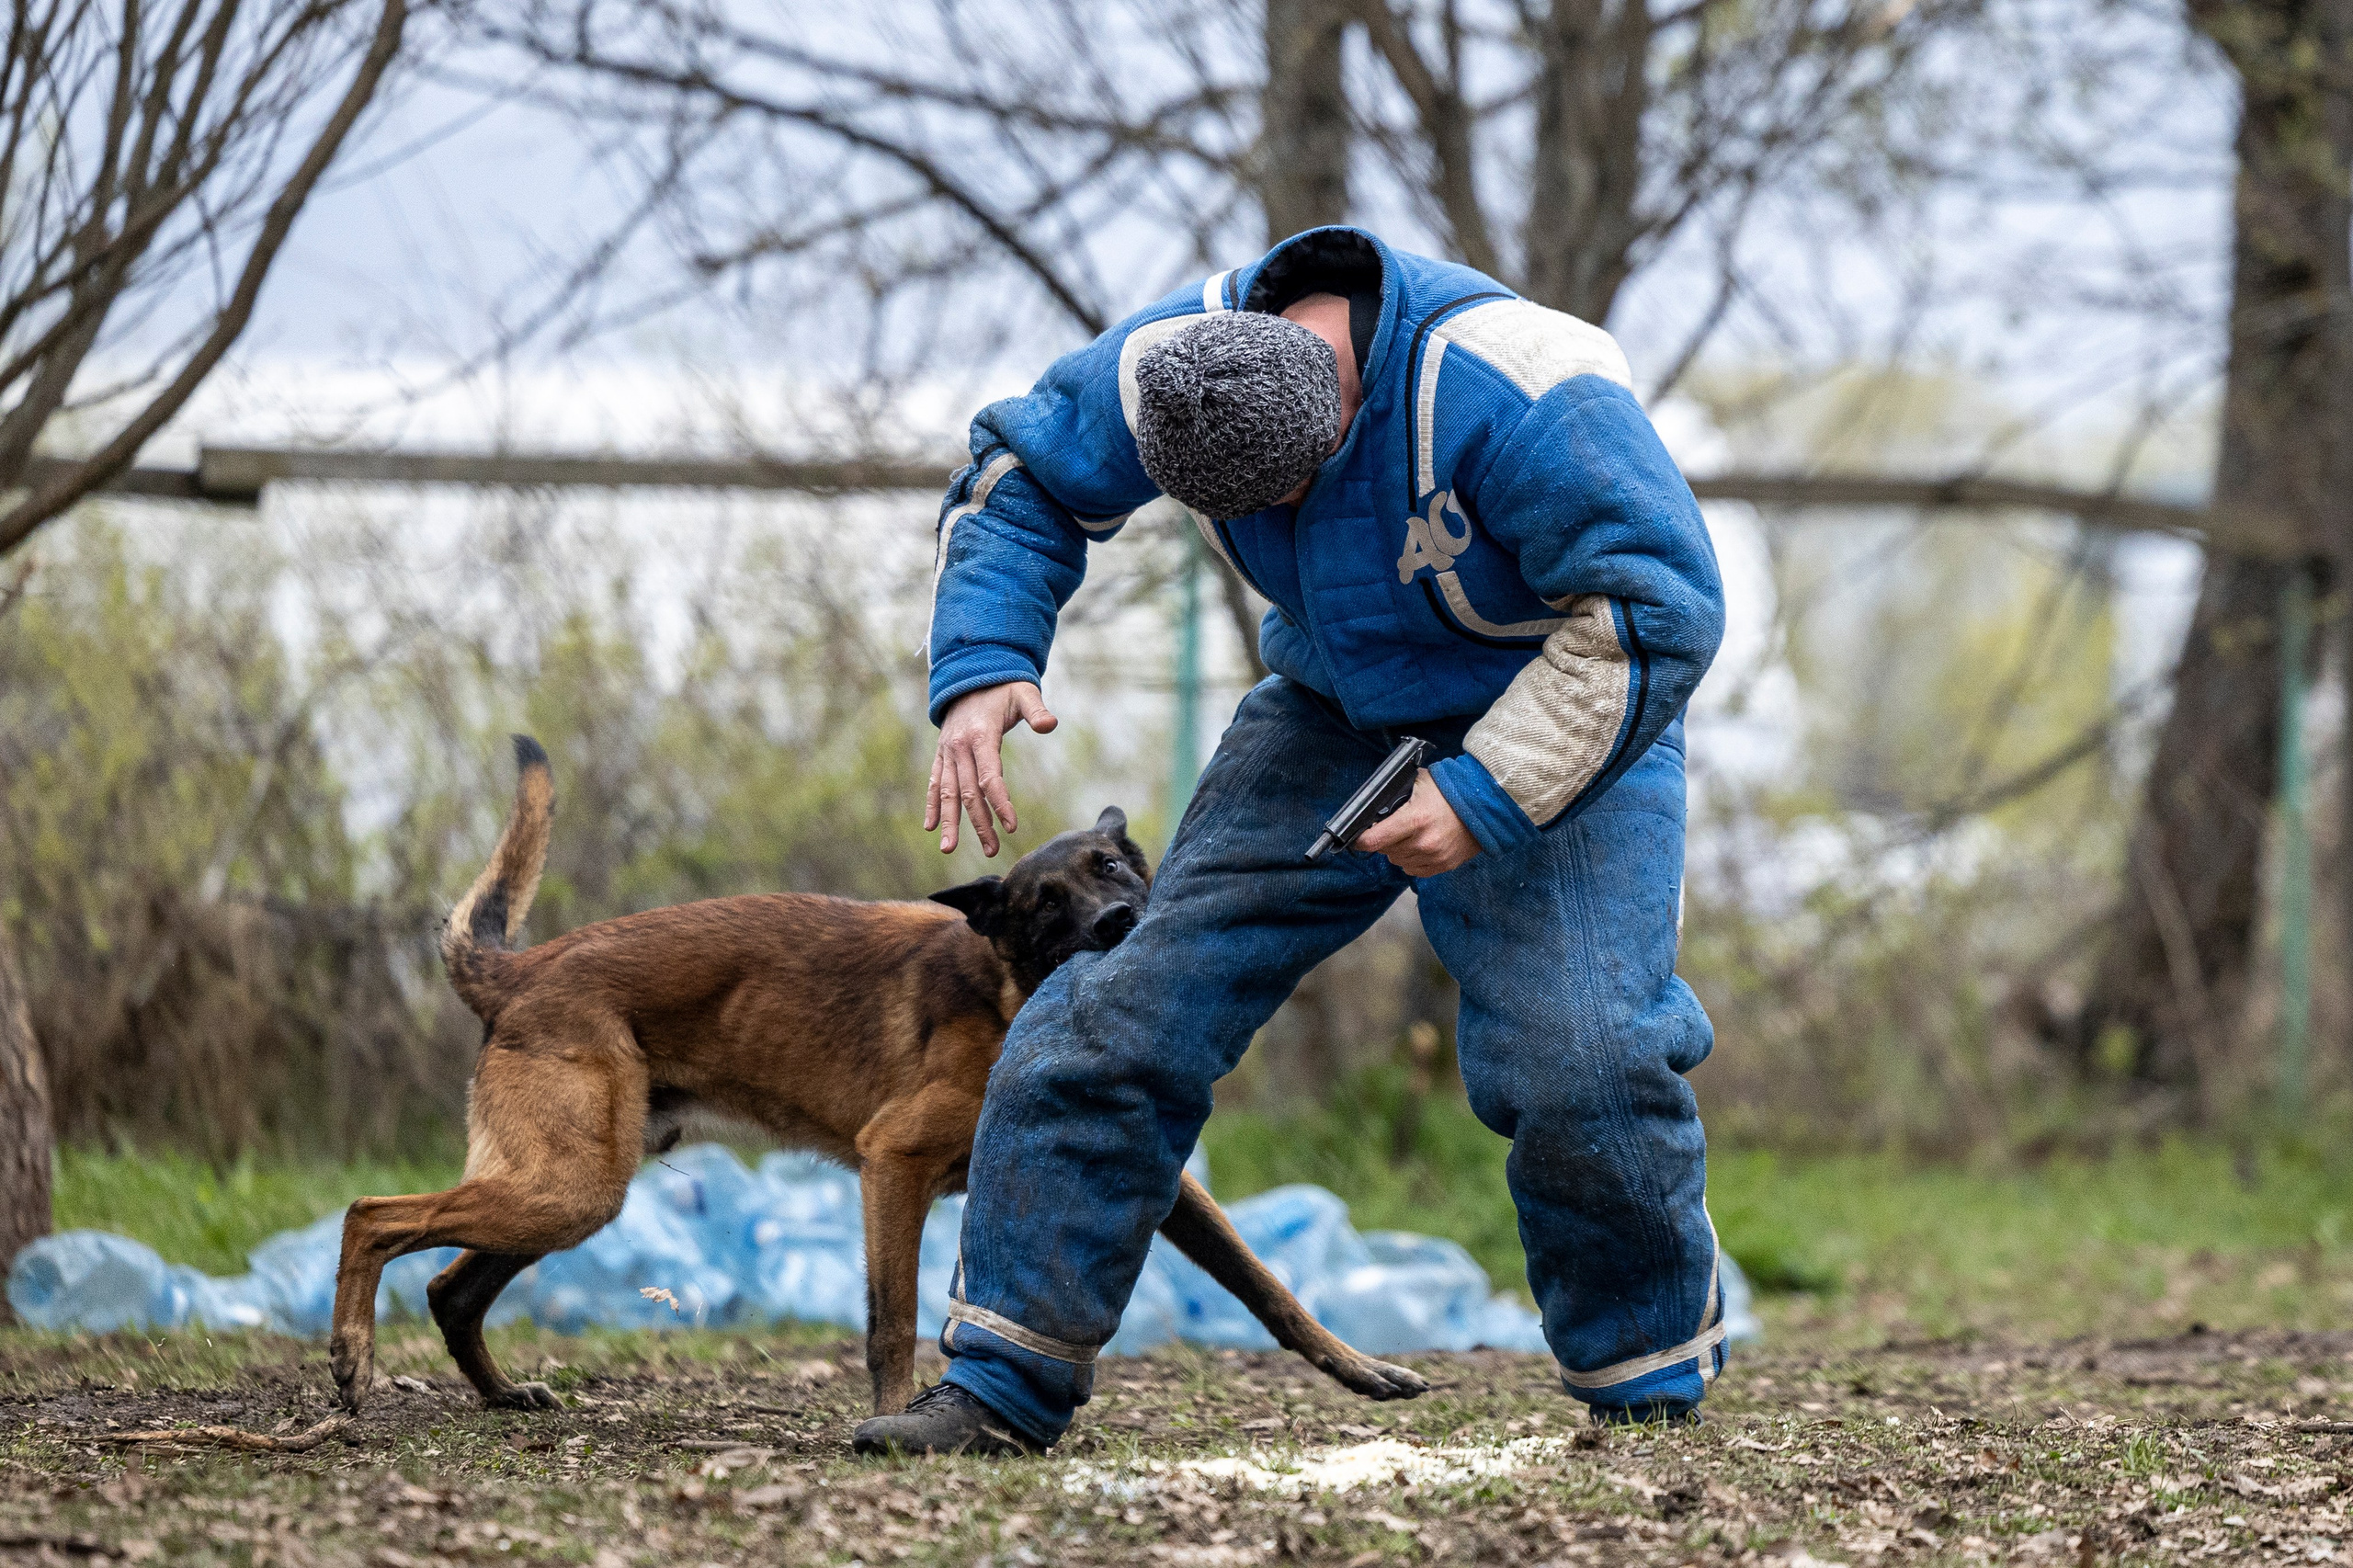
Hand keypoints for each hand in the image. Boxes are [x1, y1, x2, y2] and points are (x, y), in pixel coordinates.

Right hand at [927, 681, 1058, 855]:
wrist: (970, 675)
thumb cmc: (1003, 687)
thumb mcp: (1024, 692)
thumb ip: (1037, 710)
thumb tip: (1050, 725)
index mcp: (981, 735)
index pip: (990, 777)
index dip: (1000, 803)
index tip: (1012, 826)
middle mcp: (959, 747)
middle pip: (968, 792)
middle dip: (979, 823)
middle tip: (992, 850)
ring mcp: (947, 752)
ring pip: (948, 792)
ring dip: (949, 821)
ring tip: (948, 849)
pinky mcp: (942, 754)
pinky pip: (935, 782)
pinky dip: (932, 804)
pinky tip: (930, 827)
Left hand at [1354, 769, 1478, 876]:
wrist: (1484, 805)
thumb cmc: (1449, 791)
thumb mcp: (1418, 783)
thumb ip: (1395, 795)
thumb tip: (1373, 807)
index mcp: (1415, 819)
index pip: (1375, 839)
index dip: (1361, 839)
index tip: (1357, 837)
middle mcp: (1424, 842)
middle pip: (1385, 850)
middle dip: (1384, 839)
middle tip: (1394, 827)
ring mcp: (1435, 857)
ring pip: (1398, 861)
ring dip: (1398, 850)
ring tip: (1410, 834)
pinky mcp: (1444, 866)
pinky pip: (1413, 870)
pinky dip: (1411, 860)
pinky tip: (1419, 845)